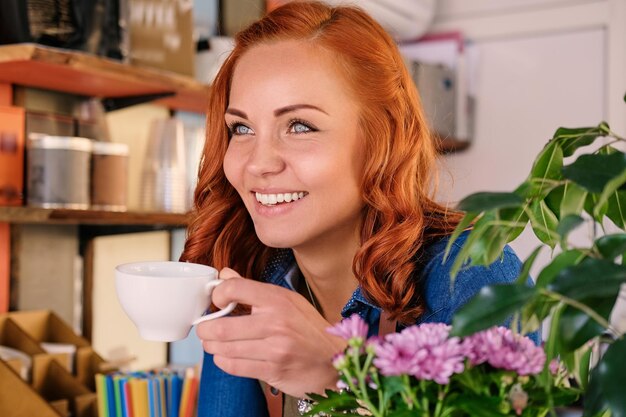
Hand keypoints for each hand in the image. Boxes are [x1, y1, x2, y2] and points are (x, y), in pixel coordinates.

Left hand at [196, 268, 346, 397]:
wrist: (333, 358)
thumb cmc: (308, 327)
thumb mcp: (286, 300)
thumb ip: (253, 289)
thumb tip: (225, 274)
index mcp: (277, 299)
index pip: (234, 288)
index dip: (217, 294)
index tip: (216, 300)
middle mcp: (275, 322)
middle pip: (220, 326)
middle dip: (205, 328)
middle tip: (205, 327)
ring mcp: (274, 348)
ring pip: (223, 349)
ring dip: (212, 346)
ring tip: (214, 342)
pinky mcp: (272, 370)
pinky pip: (233, 366)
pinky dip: (223, 361)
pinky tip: (227, 356)